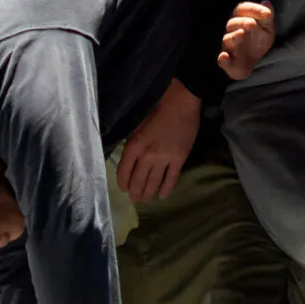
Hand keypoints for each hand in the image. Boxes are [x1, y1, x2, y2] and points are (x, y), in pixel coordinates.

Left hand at [118, 78, 200, 202]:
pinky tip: (162, 196)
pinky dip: (166, 190)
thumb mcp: (137, 128)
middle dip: (135, 193)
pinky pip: (171, 179)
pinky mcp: (179, 160)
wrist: (181, 104)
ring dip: (148, 194)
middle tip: (135, 199)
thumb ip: (133, 146)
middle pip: (138, 181)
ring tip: (146, 199)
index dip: (123, 184)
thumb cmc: (156, 112)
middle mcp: (147, 155)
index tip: (124, 189)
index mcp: (134, 145)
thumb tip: (129, 163)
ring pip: (153, 183)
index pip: (124, 172)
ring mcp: (164, 159)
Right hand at [217, 1, 275, 79]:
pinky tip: (225, 56)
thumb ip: (266, 17)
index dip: (253, 9)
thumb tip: (266, 2)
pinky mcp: (229, 63)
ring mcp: (229, 48)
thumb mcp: (267, 29)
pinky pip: (222, 61)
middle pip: (232, 23)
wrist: (257, 63)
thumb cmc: (258, 42)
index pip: (241, 10)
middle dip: (242, 22)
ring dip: (234, 37)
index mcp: (240, 21)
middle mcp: (232, 32)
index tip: (266, 14)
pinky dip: (222, 59)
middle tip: (253, 24)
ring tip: (241, 34)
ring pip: (227, 40)